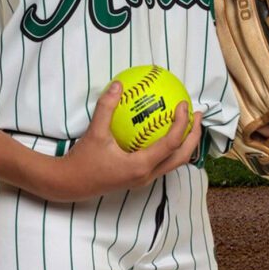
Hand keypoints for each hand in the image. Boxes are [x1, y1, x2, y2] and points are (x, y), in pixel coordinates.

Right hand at [36, 80, 203, 202]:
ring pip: (174, 162)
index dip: (182, 124)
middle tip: (198, 115)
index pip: (170, 144)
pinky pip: (162, 162)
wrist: (70, 184)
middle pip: (182, 157)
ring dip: (185, 143)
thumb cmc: (83, 160)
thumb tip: (119, 84)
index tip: (184, 105)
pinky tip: (163, 130)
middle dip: (194, 136)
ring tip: (189, 123)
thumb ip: (107, 107)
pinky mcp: (139, 178)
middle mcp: (147, 175)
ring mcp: (144, 179)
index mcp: (140, 166)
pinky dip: (170, 147)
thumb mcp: (95, 131)